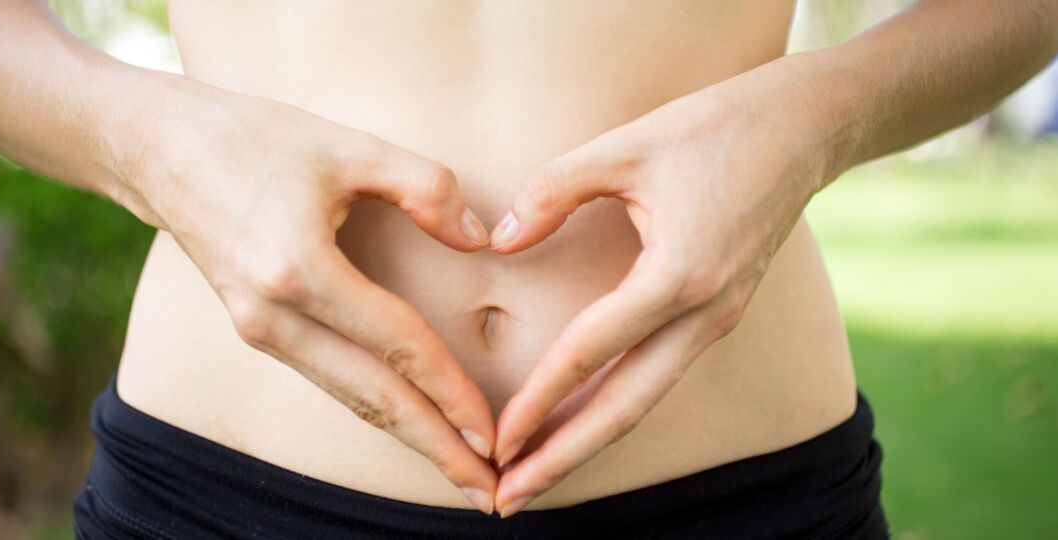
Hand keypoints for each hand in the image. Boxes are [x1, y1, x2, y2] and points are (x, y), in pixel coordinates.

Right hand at [134, 90, 498, 513]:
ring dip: (409, 436)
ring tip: (461, 471)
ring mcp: (258, 329)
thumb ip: (424, 187)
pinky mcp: (256, 329)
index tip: (495, 434)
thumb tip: (481, 241)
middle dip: (436, 448)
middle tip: (491, 494)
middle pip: (372, 399)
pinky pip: (329, 378)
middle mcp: (273, 316)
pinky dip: (375, 407)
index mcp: (298, 270)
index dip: (451, 392)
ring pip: (349, 397)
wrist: (158, 149)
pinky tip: (411, 422)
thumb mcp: (348, 146)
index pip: (396, 346)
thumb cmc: (255, 138)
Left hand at [486, 86, 826, 515]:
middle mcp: (704, 314)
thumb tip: (501, 240)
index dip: (538, 400)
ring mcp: (716, 320)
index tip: (496, 441)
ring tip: (536, 475)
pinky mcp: (718, 314)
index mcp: (679, 276)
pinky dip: (615, 407)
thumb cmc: (714, 128)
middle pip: (625, 409)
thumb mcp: (625, 146)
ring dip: (588, 442)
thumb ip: (554, 191)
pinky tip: (580, 421)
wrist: (803, 128)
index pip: (591, 352)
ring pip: (644, 401)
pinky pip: (659, 375)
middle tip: (509, 498)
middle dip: (563, 457)